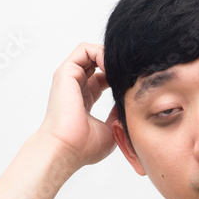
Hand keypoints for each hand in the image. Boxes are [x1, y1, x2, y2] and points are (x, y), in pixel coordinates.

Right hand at [37, 42, 118, 168]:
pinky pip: (84, 49)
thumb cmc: (83, 147)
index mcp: (84, 101)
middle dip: (115, 64)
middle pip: (98, 64)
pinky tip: (111, 66)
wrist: (66, 149)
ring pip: (91, 53)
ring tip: (121, 69)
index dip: (118, 77)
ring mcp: (70, 79)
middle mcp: (76, 87)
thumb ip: (118, 115)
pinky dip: (100, 52)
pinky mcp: (66, 72)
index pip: (103, 79)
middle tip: (129, 73)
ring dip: (109, 56)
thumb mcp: (110, 130)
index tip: (132, 83)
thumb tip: (128, 103)